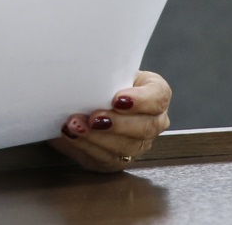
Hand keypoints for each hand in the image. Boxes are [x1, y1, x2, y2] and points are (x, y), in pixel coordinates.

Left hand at [50, 70, 171, 171]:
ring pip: (126, 147)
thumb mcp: (105, 71)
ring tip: (75, 125)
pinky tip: (72, 136)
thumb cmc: (99, 81)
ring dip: (98, 138)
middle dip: (118, 124)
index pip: (159, 96)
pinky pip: (107, 159)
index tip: (117, 99)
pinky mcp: (117, 160)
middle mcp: (152, 120)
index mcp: (154, 92)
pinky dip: (87, 147)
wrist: (82, 101)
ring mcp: (138, 143)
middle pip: (146, 127)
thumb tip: (81, 73)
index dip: (141, 101)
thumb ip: (103, 73)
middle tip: (94, 118)